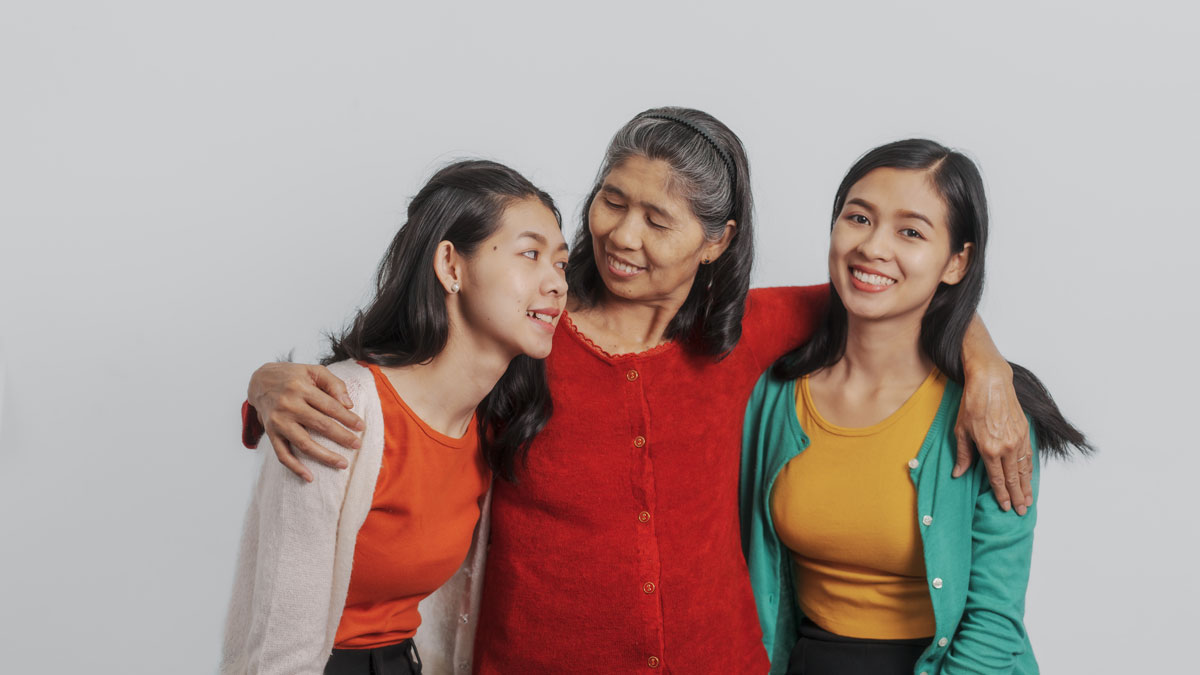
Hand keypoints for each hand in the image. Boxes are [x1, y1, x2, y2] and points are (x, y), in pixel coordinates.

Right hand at [249, 362, 362, 481]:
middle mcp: (288, 405)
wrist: (260, 381)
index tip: (361, 427)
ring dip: (324, 456)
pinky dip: (295, 468)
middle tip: (357, 445)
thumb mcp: (314, 370)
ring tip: (342, 464)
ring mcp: (278, 421)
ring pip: (304, 443)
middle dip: (342, 437)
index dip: (348, 418)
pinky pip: (282, 454)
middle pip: (320, 425)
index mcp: (301, 388)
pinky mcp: (270, 433)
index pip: (330, 406)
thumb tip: (349, 404)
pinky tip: (309, 477)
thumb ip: (334, 384)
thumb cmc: (292, 376)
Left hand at [953, 361, 1032, 514]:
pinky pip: (1029, 456)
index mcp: (989, 450)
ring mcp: (1018, 440)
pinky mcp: (1025, 431)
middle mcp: (1006, 448)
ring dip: (1027, 486)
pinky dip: (1030, 469)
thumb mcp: (960, 430)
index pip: (997, 479)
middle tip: (1021, 511)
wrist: (991, 382)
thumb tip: (958, 473)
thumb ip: (963, 454)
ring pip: (1024, 469)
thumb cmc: (972, 404)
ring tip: (1028, 500)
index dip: (1001, 495)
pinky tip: (1029, 477)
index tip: (1005, 507)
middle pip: (1013, 478)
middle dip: (1017, 497)